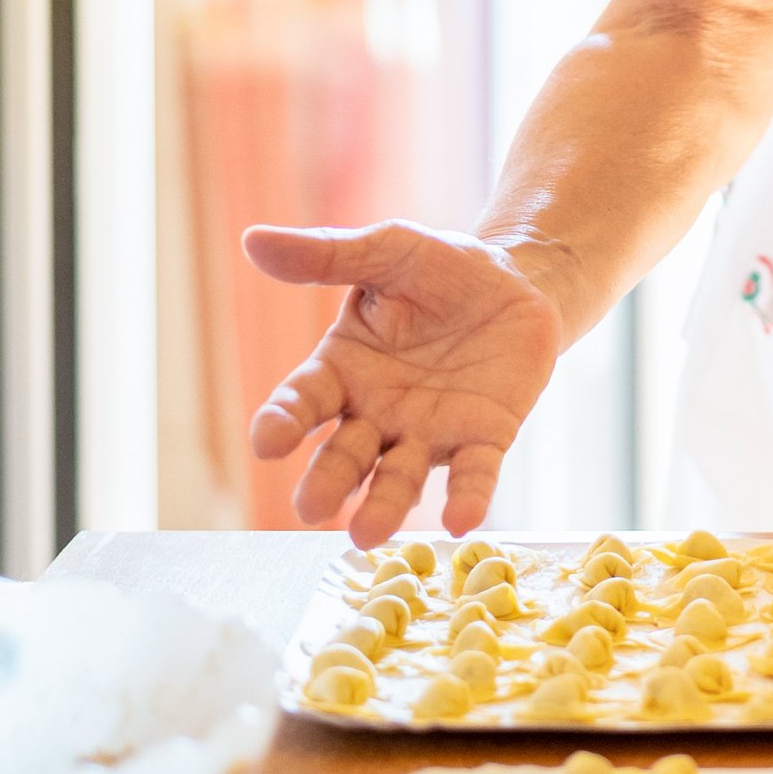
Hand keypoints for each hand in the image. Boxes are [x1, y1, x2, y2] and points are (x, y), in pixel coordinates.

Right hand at [240, 222, 568, 543]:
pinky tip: (462, 521)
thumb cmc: (440, 269)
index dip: (282, 422)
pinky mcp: (483, 437)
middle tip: (312, 509)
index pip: (301, 402)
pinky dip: (466, 496)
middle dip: (328, 481)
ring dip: (384, 506)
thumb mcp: (386, 252)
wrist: (518, 279)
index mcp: (342, 370)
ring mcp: (428, 431)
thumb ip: (327, 255)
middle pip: (344, 455)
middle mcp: (376, 413)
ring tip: (368, 534)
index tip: (267, 442)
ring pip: (399, 477)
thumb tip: (254, 240)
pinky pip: (472, 472)